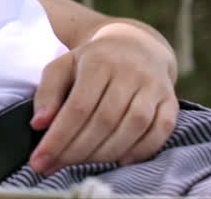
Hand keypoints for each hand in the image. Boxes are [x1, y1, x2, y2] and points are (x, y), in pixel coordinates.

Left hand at [28, 22, 178, 174]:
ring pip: (134, 126)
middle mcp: (130, 71)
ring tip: (82, 164)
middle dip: (77, 150)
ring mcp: (154, 86)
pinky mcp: (171, 100)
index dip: (59, 137)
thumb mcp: (63, 67)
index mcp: (99, 61)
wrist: (135, 45)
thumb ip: (48, 92)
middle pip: (105, 120)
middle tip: (56, 166)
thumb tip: (39, 123)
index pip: (78, 107)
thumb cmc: (92, 62)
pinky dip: (143, 150)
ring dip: (106, 153)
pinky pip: (162, 130)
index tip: (40, 160)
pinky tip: (121, 160)